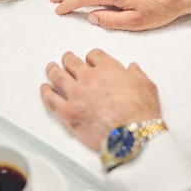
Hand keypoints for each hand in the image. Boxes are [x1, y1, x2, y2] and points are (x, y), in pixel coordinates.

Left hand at [40, 49, 161, 150]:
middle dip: (69, 59)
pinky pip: (51, 99)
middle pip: (73, 63)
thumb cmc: (140, 112)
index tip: (90, 59)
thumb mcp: (146, 86)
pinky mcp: (68, 112)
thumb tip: (133, 69)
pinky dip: (45, 92)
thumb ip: (137, 74)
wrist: (131, 135)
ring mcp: (76, 94)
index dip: (91, 57)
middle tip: (67, 58)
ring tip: (51, 68)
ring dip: (53, 70)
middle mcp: (89, 78)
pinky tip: (44, 89)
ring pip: (58, 77)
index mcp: (108, 68)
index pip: (94, 55)